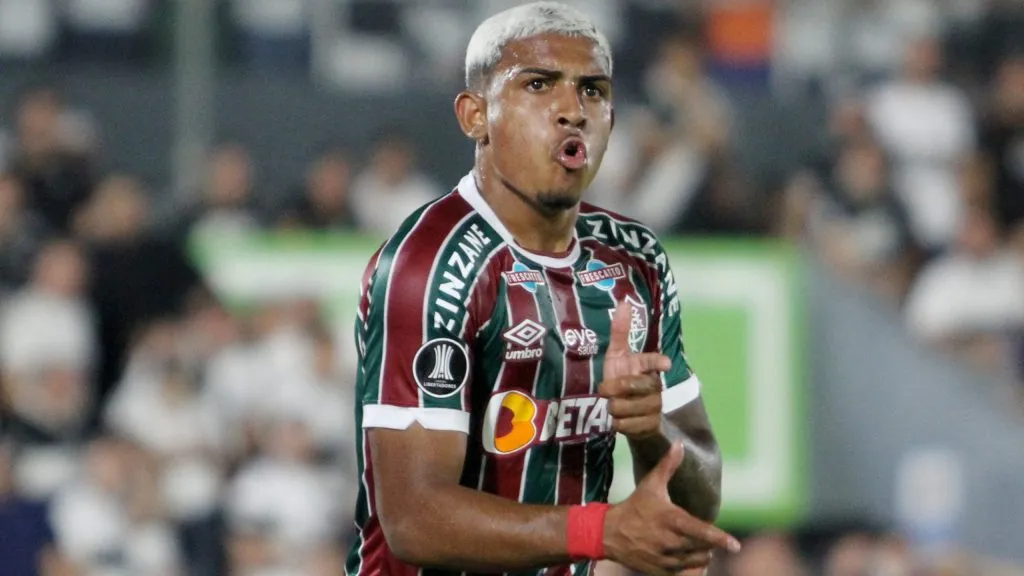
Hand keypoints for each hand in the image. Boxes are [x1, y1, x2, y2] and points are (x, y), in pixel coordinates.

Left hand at [601, 301, 669, 439]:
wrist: (626, 413)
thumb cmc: (620, 378)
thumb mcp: (617, 355)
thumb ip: (620, 331)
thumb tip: (623, 301)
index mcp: (647, 366)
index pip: (654, 361)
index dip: (658, 362)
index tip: (664, 363)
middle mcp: (656, 385)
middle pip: (636, 386)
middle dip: (616, 389)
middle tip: (605, 391)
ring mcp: (656, 406)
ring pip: (631, 407)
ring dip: (615, 408)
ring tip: (613, 406)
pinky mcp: (652, 426)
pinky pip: (631, 426)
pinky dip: (620, 424)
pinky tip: (619, 421)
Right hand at [603, 443, 739, 575]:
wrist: (609, 533)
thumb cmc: (635, 506)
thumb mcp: (650, 484)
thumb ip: (668, 465)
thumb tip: (679, 444)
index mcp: (669, 519)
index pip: (699, 531)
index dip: (719, 538)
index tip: (736, 545)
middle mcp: (668, 542)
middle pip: (703, 548)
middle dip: (710, 542)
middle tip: (703, 533)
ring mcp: (664, 559)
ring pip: (697, 561)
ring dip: (702, 553)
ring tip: (695, 543)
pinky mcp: (659, 571)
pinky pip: (684, 572)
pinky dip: (690, 565)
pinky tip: (685, 554)